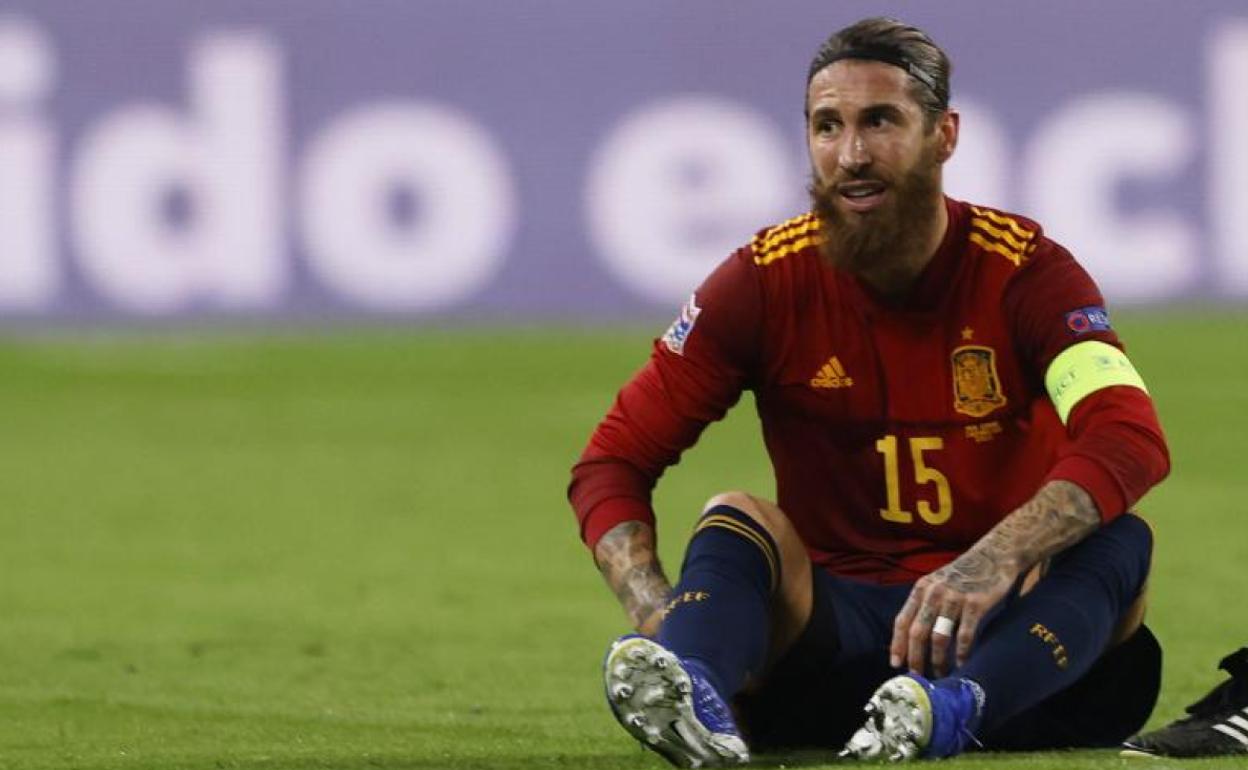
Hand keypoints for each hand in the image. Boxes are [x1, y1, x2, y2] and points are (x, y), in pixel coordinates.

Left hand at [889, 549, 1017, 675]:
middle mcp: (934, 593)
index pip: (902, 620)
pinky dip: (961, 654)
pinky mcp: (976, 604)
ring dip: (938, 660)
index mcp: (921, 589)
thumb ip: (925, 604)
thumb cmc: (964, 573)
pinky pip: (964, 636)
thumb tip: (913, 637)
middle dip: (915, 658)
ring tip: (940, 674)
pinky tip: (962, 665)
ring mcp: (954, 598)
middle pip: (918, 632)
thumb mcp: (937, 582)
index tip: (895, 663)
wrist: (994, 555)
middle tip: (918, 676)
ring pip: (939, 637)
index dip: (897, 644)